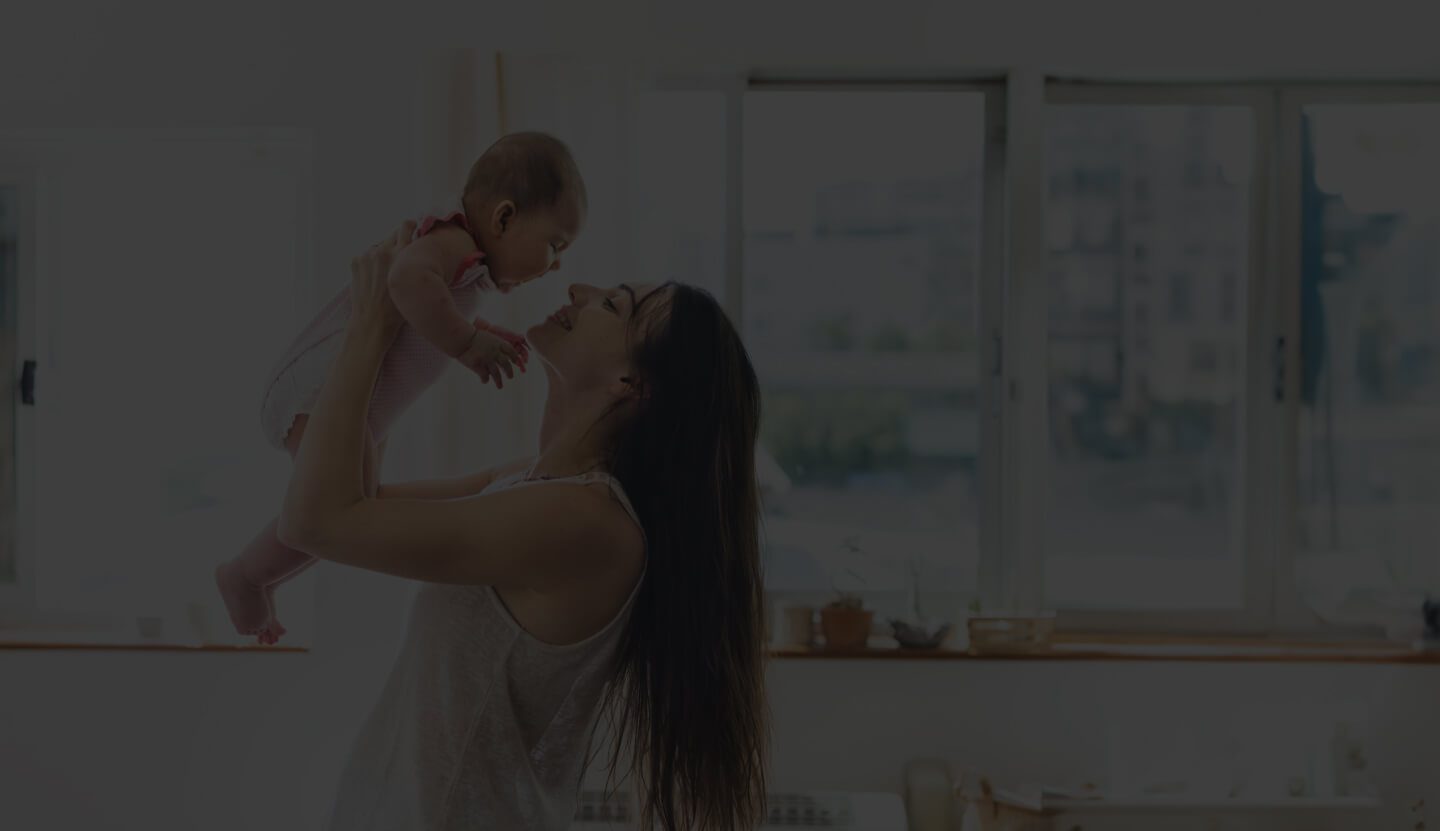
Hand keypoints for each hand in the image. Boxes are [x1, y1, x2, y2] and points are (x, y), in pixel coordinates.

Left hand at [348, 221, 414, 341]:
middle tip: (399, 256)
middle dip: (397, 242)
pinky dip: (370, 262)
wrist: (373, 321)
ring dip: (383, 253)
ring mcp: (367, 255)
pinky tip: (374, 276)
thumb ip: (412, 262)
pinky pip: (366, 255)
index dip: (410, 226)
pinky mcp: (356, 261)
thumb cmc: (398, 308)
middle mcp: (384, 250)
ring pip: (378, 246)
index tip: (412, 228)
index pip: (406, 226)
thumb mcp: (413, 281)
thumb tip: (412, 250)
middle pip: (392, 234)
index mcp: (402, 254)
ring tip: (385, 272)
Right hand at [454, 325, 526, 389]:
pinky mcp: (479, 366)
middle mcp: (494, 352)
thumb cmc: (470, 335)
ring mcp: (487, 359)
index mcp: (497, 343)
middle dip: (509, 371)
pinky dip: (485, 380)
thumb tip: (498, 351)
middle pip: (506, 364)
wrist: (461, 338)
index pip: (511, 351)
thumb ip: (493, 344)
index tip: (515, 362)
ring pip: (496, 373)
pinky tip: (484, 381)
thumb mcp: (486, 336)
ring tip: (500, 386)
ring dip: (499, 381)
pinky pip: (485, 376)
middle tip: (510, 377)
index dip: (514, 357)